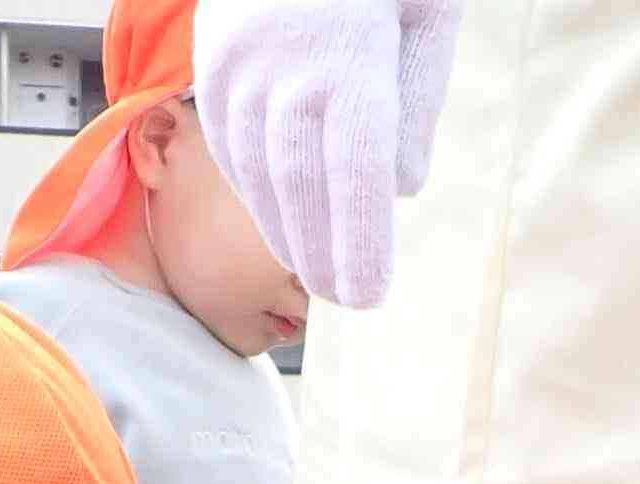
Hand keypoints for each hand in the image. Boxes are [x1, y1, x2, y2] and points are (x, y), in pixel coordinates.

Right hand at [192, 0, 463, 308]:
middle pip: (302, 183)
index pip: (357, 172)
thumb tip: (400, 187)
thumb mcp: (426, 10)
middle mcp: (282, 65)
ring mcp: (237, 64)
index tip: (370, 294)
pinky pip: (230, 140)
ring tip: (313, 272)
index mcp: (348, 54)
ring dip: (286, 228)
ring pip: (258, 168)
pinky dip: (254, 186)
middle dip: (323, 251)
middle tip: (346, 299)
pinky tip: (278, 217)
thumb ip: (416, 97)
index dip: (361, 241)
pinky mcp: (213, 60)